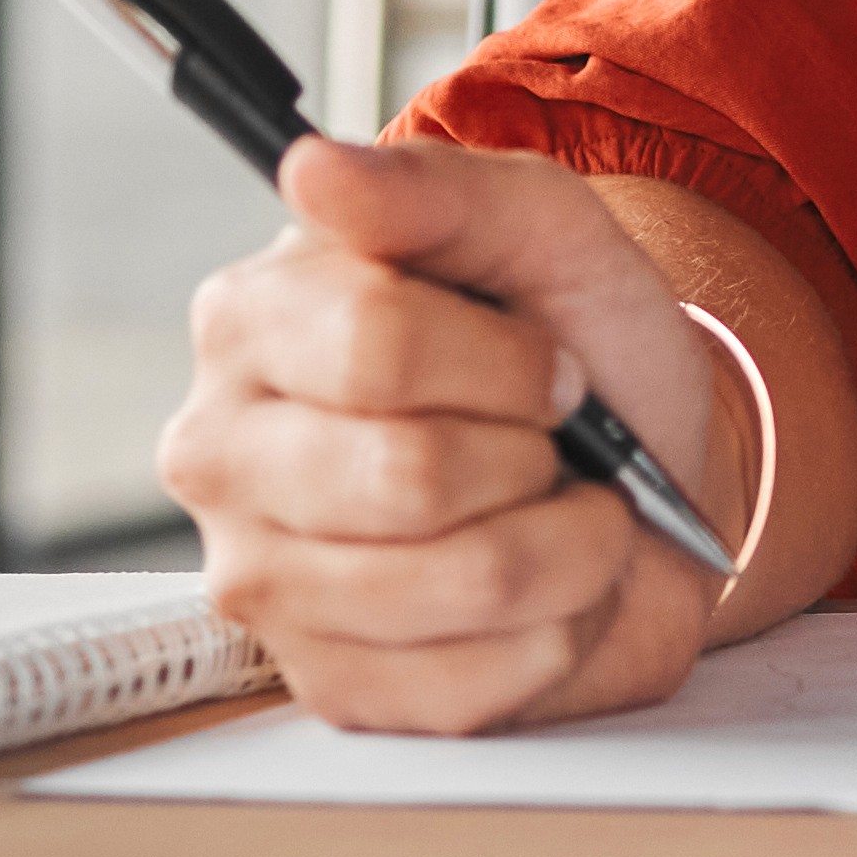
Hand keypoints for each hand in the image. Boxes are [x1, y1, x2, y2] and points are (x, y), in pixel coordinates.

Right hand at [161, 136, 744, 734]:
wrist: (634, 471)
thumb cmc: (568, 340)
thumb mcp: (538, 228)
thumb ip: (434, 189)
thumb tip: (311, 167)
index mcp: (250, 321)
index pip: (372, 344)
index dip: (507, 360)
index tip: (549, 361)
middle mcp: (222, 458)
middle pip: (409, 477)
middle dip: (534, 453)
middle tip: (547, 439)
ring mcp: (266, 586)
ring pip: (461, 584)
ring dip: (570, 543)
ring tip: (561, 507)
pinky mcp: (333, 689)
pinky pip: (479, 682)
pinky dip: (562, 627)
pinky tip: (544, 587)